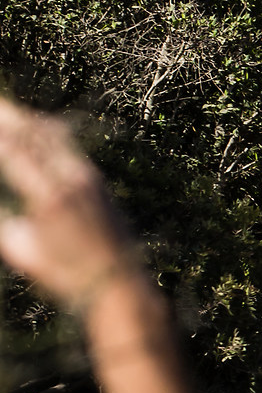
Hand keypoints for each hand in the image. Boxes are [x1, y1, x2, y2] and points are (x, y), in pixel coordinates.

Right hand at [0, 97, 140, 309]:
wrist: (119, 281)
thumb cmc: (66, 275)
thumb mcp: (24, 252)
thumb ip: (6, 226)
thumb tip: (4, 213)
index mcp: (49, 197)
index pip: (15, 152)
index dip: (0, 132)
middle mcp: (72, 181)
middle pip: (36, 137)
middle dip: (11, 118)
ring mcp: (88, 178)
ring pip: (55, 139)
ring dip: (31, 123)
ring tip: (10, 111)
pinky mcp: (98, 182)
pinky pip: (69, 149)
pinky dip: (50, 135)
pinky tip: (39, 130)